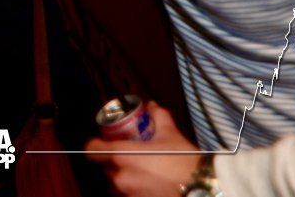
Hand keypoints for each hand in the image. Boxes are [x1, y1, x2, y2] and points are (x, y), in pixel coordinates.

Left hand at [85, 102, 199, 196]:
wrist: (201, 189)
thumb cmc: (184, 163)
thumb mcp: (171, 134)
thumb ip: (158, 116)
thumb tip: (151, 106)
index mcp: (123, 156)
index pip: (93, 149)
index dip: (96, 144)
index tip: (103, 142)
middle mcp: (120, 177)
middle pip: (106, 167)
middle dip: (115, 162)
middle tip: (131, 156)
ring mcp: (127, 195)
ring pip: (115, 184)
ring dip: (123, 178)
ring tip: (141, 172)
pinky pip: (127, 196)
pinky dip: (133, 190)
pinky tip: (148, 185)